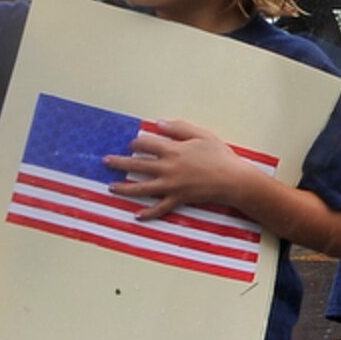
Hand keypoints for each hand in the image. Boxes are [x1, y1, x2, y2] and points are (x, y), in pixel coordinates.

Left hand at [103, 119, 251, 219]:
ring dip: (124, 188)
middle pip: (137, 165)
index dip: (136, 143)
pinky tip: (137, 215)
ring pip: (142, 187)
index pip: (146, 144)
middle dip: (119, 163)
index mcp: (173, 150)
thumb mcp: (203, 135)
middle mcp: (168, 168)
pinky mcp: (178, 199)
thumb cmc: (220, 156)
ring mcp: (171, 185)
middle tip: (106, 162)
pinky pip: (160, 208)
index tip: (132, 144)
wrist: (234, 180)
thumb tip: (159, 123)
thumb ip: (180, 128)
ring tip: (111, 187)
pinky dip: (148, 213)